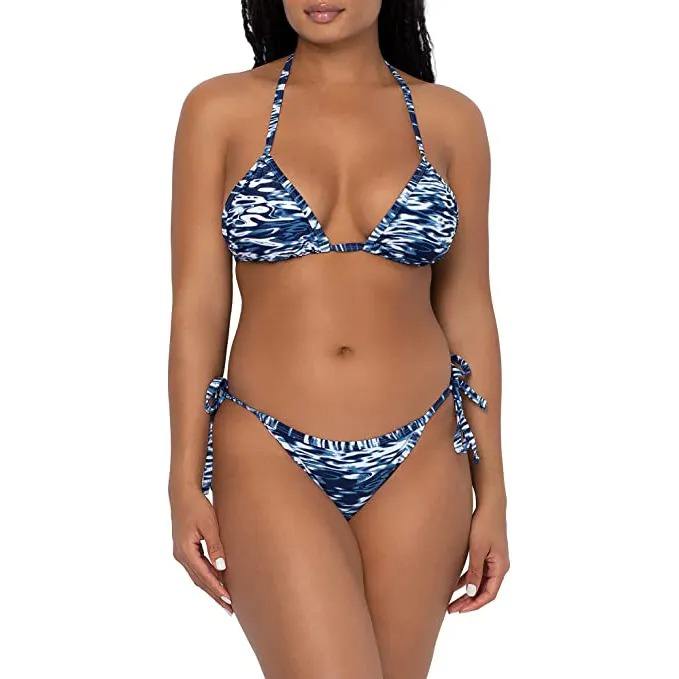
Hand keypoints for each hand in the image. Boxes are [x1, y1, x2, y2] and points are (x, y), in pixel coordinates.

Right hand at [170, 486, 232, 613]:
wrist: (182, 494)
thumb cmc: (197, 506)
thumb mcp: (209, 524)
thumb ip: (215, 546)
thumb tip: (221, 568)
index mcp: (185, 551)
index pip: (204, 576)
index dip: (217, 589)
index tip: (229, 600)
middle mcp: (180, 556)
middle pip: (200, 580)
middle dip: (215, 594)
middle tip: (230, 608)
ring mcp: (181, 553)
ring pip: (197, 576)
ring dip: (211, 588)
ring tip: (225, 601)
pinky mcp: (184, 549)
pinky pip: (196, 568)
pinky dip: (207, 577)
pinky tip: (217, 582)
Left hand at [448, 500, 508, 613]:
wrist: (490, 504)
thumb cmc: (484, 524)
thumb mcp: (477, 549)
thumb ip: (475, 571)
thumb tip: (471, 592)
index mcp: (500, 567)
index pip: (489, 594)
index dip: (475, 604)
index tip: (460, 610)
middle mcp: (499, 566)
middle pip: (484, 590)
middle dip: (469, 601)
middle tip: (452, 609)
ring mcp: (494, 560)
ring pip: (480, 582)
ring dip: (467, 592)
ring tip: (451, 600)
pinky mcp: (488, 553)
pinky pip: (478, 572)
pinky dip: (468, 579)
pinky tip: (455, 584)